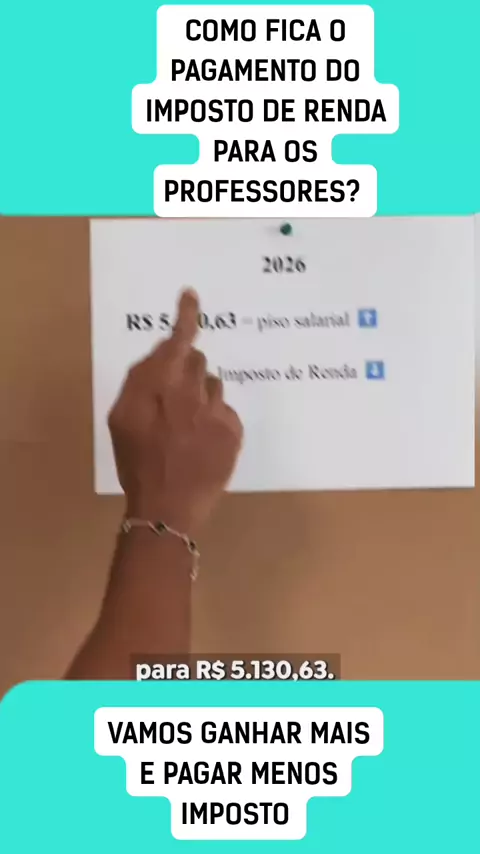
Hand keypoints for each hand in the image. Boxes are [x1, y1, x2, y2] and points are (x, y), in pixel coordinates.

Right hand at [108, 289, 242, 532]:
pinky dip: (215, 421)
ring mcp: (217, 413)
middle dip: (185, 370)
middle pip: (197, 361)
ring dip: (200, 397)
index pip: (179, 340)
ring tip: (186, 428)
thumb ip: (140, 380)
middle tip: (173, 400)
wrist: (167, 506)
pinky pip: (226, 413)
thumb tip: (161, 355)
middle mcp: (194, 392)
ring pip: (213, 387)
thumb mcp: (121, 418)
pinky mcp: (233, 433)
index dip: (186, 316)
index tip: (191, 296)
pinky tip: (201, 443)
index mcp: (163, 385)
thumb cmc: (137, 462)